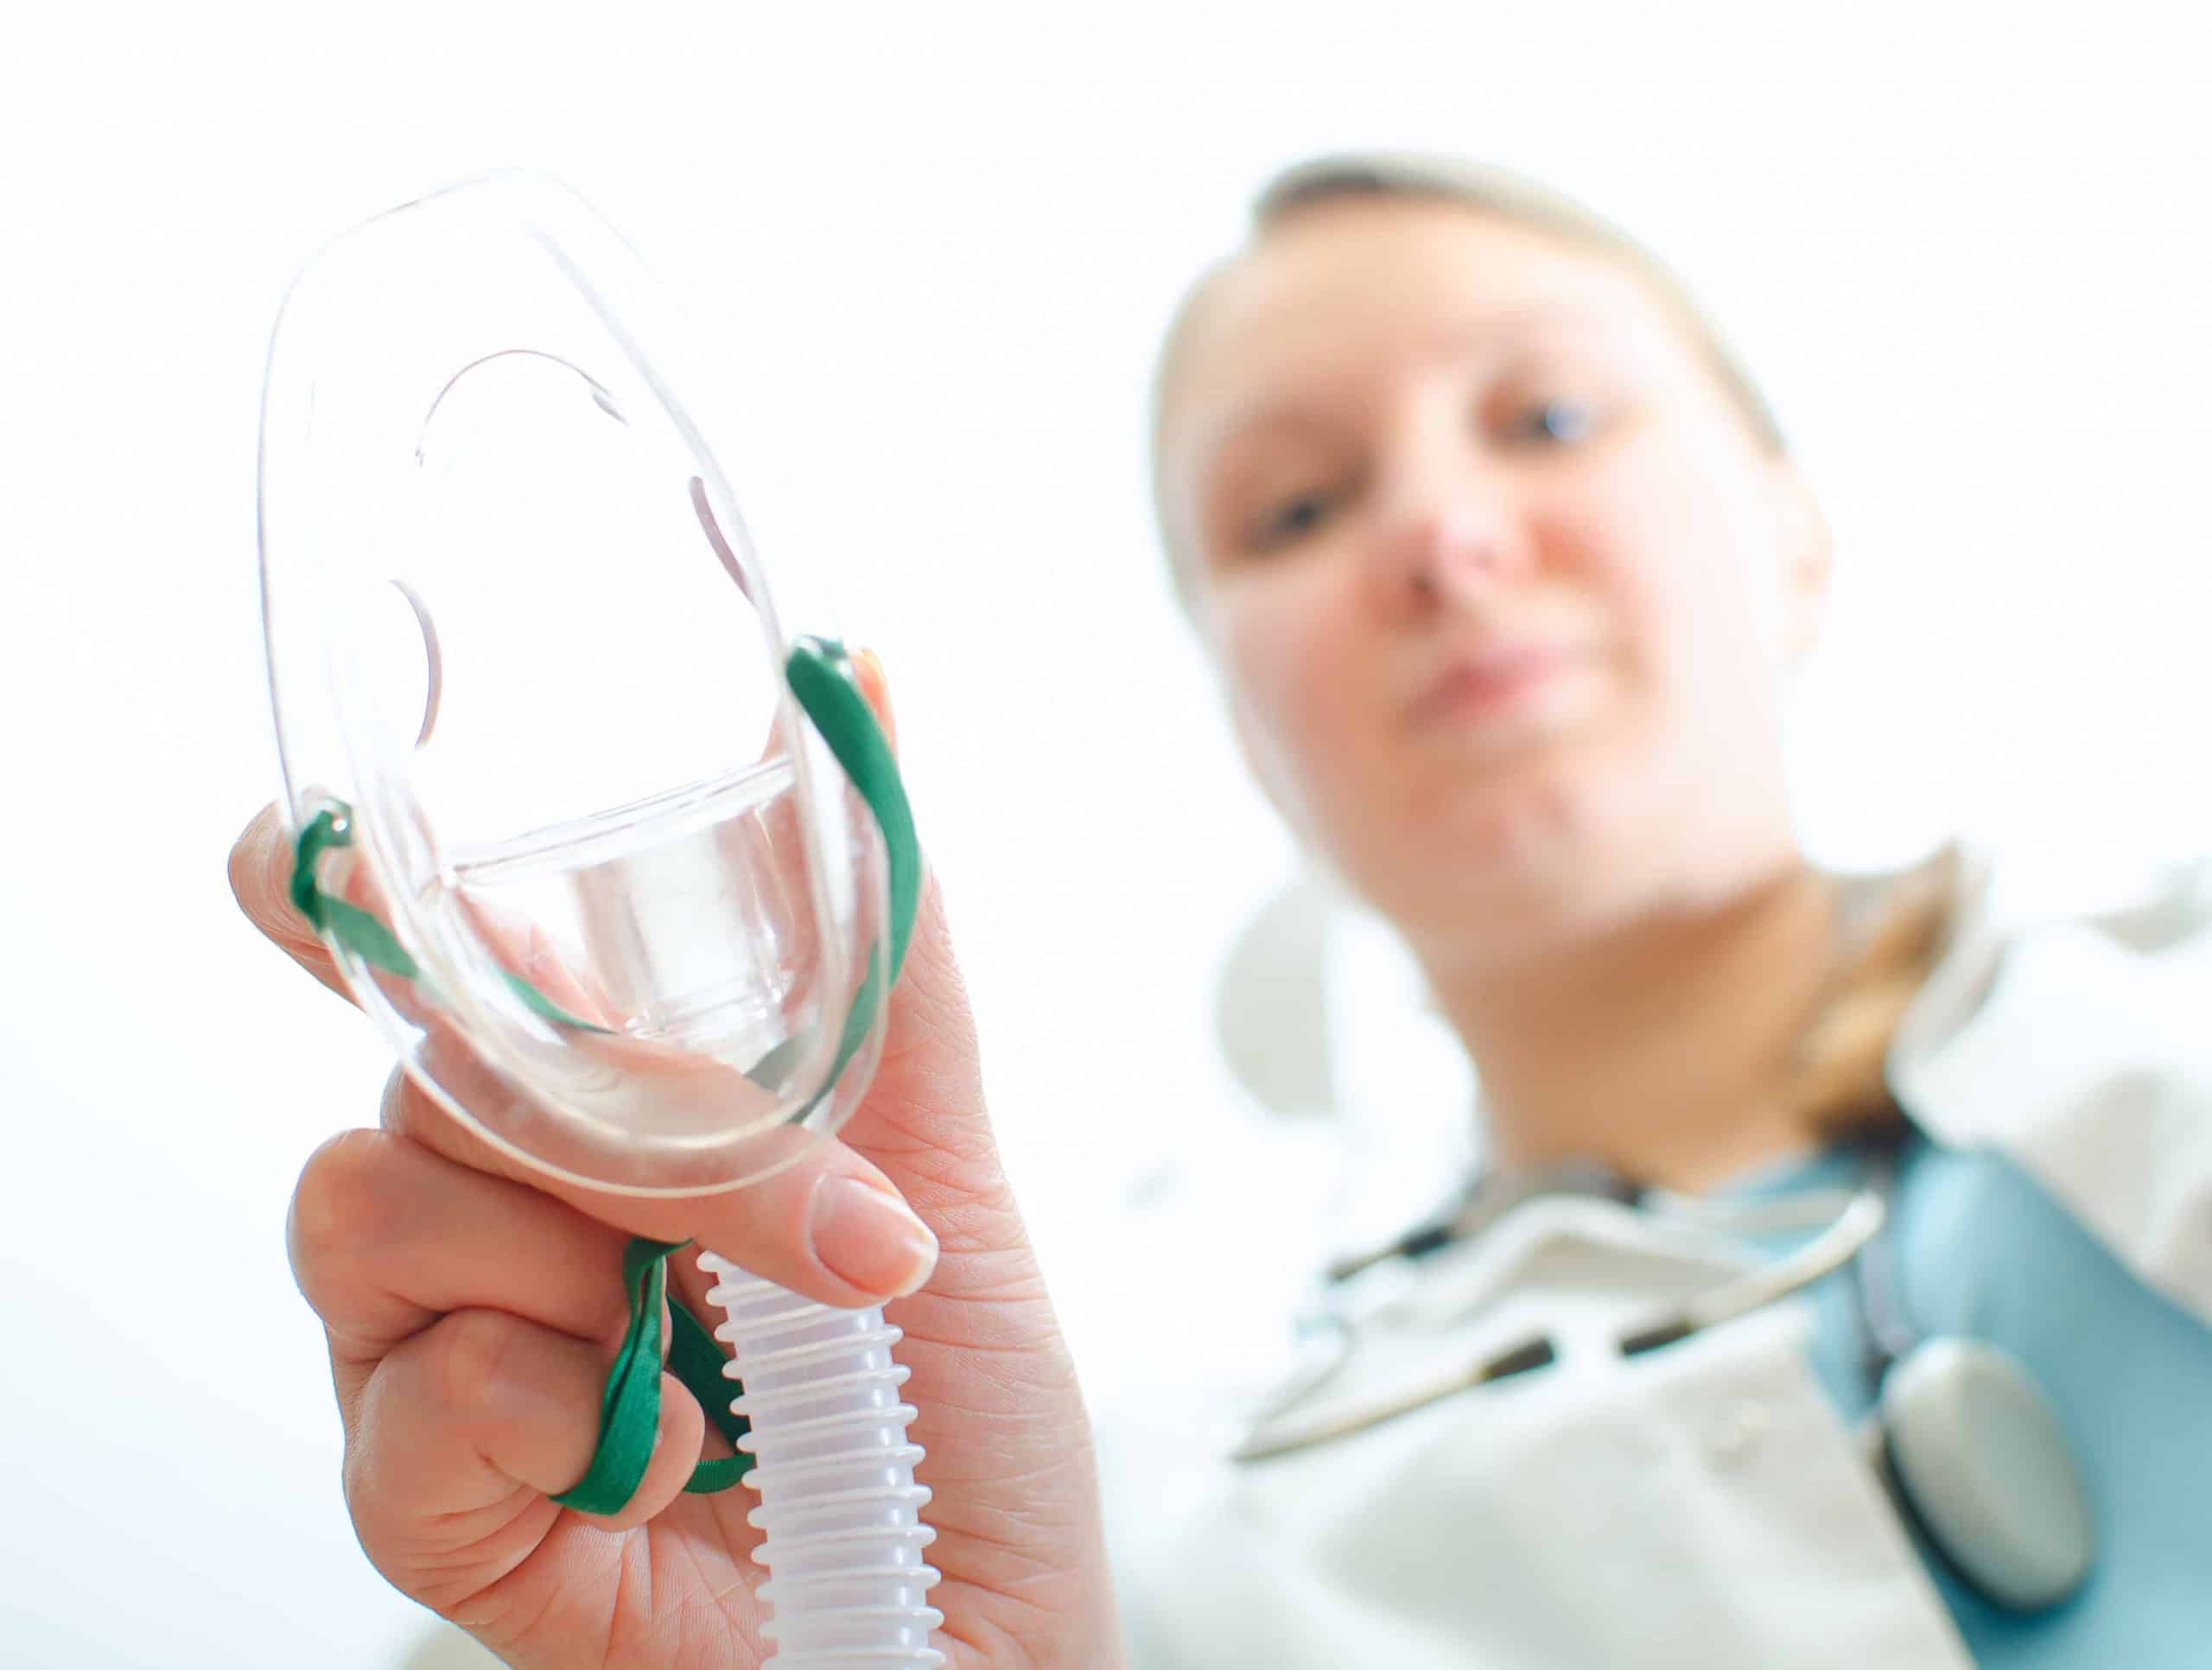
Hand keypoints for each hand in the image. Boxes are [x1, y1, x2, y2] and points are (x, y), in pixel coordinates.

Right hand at [231, 655, 1122, 1667]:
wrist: (976, 1627)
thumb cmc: (955, 1404)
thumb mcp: (937, 1140)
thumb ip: (883, 936)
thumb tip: (866, 681)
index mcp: (586, 1114)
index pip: (393, 964)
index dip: (323, 893)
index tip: (321, 857)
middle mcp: (486, 1213)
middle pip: (412, 1063)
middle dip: (620, 1119)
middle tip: (793, 1211)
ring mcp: (439, 1353)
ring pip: (375, 1206)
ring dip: (596, 1266)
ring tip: (733, 1358)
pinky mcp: (427, 1504)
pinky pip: (410, 1400)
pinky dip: (570, 1419)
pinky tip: (673, 1468)